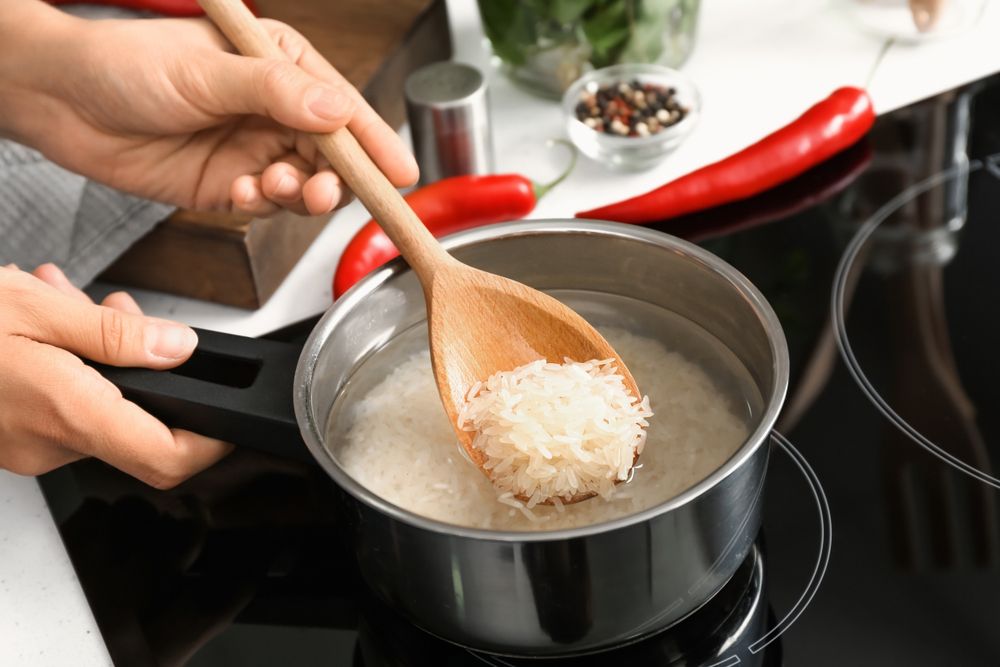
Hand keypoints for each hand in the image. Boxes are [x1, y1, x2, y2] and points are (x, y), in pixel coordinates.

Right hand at [0, 263, 230, 487]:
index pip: (166, 458)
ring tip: (70, 304)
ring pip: (99, 404)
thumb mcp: (35, 309)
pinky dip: (70, 365)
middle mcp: (48, 444)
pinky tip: (50, 325)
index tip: (229, 418)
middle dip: (141, 360)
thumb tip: (179, 348)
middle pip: (136, 418)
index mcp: (64, 414)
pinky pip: (65, 405)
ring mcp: (28, 443)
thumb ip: (115, 334)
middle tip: (115, 310)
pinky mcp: (14, 433)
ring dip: (99, 352)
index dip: (210, 442)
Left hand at [1, 4, 417, 215]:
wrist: (62, 103)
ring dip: (297, 193)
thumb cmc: (126, 65)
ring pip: (304, 185)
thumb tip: (335, 110)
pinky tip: (242, 191)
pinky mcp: (229, 186)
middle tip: (322, 190)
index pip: (343, 106)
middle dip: (334, 177)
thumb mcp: (207, 71)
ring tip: (272, 185)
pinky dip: (262, 205)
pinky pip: (266, 205)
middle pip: (332, 154)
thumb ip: (276, 92)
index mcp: (281, 66)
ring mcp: (253, 149)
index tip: (400, 174)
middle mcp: (274, 110)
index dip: (374, 143)